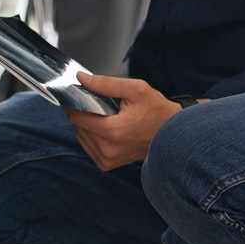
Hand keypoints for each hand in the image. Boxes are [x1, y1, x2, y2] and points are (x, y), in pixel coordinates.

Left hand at [63, 72, 189, 169]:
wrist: (171, 134)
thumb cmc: (157, 111)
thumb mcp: (135, 89)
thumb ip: (106, 84)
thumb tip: (82, 79)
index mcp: (114, 131)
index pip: (77, 117)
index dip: (74, 103)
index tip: (78, 94)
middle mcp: (108, 149)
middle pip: (77, 127)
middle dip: (82, 113)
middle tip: (97, 103)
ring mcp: (106, 159)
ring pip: (80, 137)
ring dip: (86, 124)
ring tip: (104, 115)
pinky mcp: (106, 164)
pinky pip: (87, 146)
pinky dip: (90, 135)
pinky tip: (104, 127)